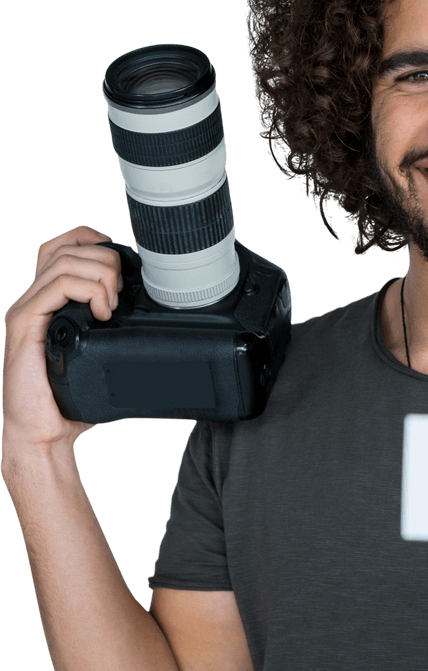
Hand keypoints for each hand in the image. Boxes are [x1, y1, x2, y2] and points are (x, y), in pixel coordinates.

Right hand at [2, 225, 122, 453]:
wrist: (43, 431)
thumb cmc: (69, 399)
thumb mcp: (103, 356)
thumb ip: (119, 333)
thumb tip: (159, 327)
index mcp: (50, 301)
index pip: (63, 246)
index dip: (93, 239)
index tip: (121, 258)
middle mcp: (35, 299)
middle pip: (67, 247)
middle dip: (104, 259)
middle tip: (121, 291)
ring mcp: (28, 310)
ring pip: (64, 261)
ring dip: (100, 275)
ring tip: (112, 305)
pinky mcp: (24, 323)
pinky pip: (55, 287)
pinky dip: (86, 291)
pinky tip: (102, 313)